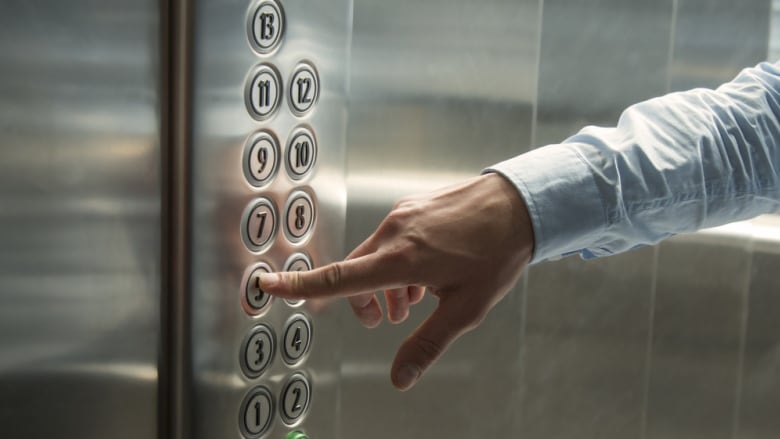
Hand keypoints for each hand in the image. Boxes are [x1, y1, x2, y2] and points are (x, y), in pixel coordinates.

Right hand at [259, 173, 533, 389]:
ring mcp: (402, 215)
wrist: (518, 203)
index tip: (268, 284)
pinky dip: (395, 262)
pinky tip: (424, 275)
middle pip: (355, 272)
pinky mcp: (412, 207)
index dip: (300, 285)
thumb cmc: (495, 254)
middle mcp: (394, 232)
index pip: (339, 277)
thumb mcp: (465, 308)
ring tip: (412, 302)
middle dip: (362, 300)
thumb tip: (400, 378)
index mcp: (401, 259)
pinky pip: (391, 238)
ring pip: (374, 255)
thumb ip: (428, 343)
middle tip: (386, 321)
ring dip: (382, 283)